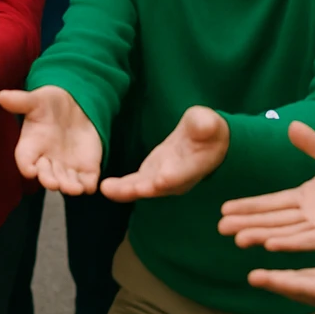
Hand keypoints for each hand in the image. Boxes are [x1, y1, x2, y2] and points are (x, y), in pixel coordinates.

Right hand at [0, 86, 101, 195]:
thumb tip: (1, 96)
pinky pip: (87, 182)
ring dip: (69, 187)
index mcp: (31, 147)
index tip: (30, 170)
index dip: (27, 167)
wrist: (75, 106)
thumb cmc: (49, 104)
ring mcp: (66, 168)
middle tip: (53, 183)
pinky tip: (89, 186)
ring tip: (74, 188)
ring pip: (66, 183)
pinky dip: (88, 186)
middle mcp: (47, 162)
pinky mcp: (86, 169)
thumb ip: (21, 101)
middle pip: (46, 176)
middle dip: (49, 180)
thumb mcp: (36, 100)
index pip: (25, 161)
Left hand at [101, 106, 227, 201]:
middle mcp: (178, 178)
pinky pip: (135, 184)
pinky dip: (122, 188)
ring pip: (144, 188)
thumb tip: (207, 124)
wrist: (204, 142)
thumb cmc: (209, 130)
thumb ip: (206, 125)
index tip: (161, 180)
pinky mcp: (150, 177)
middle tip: (131, 189)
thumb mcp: (209, 123)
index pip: (184, 173)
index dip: (172, 177)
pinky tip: (105, 188)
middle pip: (160, 186)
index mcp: (195, 165)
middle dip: (144, 188)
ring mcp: (163, 179)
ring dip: (127, 190)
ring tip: (107, 189)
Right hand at [219, 121, 314, 254]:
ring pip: (283, 232)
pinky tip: (270, 244)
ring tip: (236, 238)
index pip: (270, 202)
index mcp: (306, 196)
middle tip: (219, 227)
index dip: (248, 205)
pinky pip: (307, 241)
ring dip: (260, 235)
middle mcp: (307, 215)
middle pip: (271, 220)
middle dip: (245, 223)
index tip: (224, 208)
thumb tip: (290, 124)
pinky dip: (288, 243)